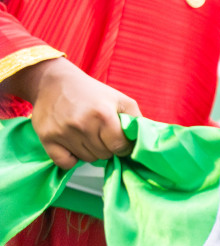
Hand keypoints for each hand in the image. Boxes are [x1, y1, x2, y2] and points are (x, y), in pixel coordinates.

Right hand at [6, 57, 138, 168]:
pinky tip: (73, 144)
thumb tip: (146, 139)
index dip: (123, 146)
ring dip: (90, 151)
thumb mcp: (120, 99)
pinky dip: (71, 158)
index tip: (120, 140)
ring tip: (87, 134)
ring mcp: (63, 133)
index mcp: (103, 114)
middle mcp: (82, 125)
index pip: (120, 147)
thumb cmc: (90, 92)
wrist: (54, 82)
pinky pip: (65, 163)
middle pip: (104, 155)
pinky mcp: (47, 138)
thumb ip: (136, 119)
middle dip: (107, 147)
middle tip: (101, 133)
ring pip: (87, 159)